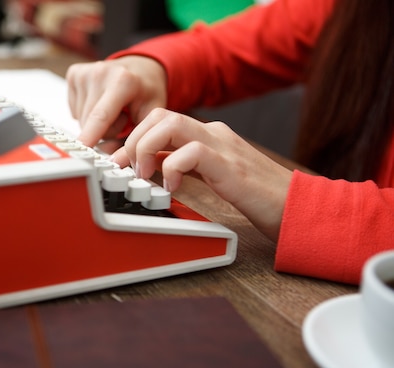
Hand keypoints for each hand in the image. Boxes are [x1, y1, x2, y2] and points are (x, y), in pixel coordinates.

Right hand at [66, 56, 167, 147]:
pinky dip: (85, 112)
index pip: (101, 116)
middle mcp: (101, 72)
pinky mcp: (74, 74)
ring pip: (80, 118)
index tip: (81, 148)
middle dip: (104, 132)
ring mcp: (85, 72)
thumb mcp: (150, 116)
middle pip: (90, 122)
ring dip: (95, 124)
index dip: (90, 135)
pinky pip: (74, 109)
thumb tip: (117, 162)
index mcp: (123, 80)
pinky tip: (100, 103)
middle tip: (123, 119)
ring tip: (113, 111)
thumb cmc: (146, 91)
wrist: (140, 68)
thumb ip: (135, 141)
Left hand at [123, 108, 292, 240]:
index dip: (132, 138)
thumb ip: (183, 166)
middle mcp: (213, 133)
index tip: (117, 161)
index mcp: (207, 135)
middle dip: (134, 139)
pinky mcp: (230, 165)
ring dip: (147, 148)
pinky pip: (191, 152)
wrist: (295, 208)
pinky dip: (171, 168)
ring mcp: (222, 145)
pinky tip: (172, 189)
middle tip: (130, 169)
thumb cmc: (255, 196)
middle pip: (161, 114)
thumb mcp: (209, 176)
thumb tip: (150, 167)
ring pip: (171, 123)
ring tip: (145, 175)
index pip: (160, 120)